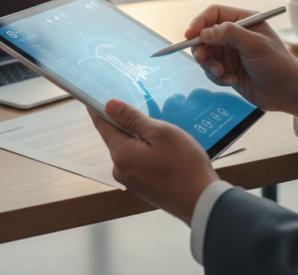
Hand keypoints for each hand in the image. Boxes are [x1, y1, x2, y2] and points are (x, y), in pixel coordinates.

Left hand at [89, 100, 218, 225]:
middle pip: (117, 138)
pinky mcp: (143, 187)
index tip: (95, 95)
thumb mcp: (161, 133)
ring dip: (141, 139)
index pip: (103, 125)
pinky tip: (165, 150)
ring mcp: (131, 181)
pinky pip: (140, 162)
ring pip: (130, 150)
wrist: (202, 202)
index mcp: (121, 153)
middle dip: (127, 123)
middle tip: (143, 108)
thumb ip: (132, 119)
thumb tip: (109, 105)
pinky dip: (148, 152)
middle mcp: (120, 169)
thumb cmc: (184, 165)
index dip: (99, 109)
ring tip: (162, 131)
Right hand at [186, 4, 297, 117]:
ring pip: (206, 55)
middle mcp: (235, 35)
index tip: (190, 35)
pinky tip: (232, 81)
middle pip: (205, 35)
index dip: (199, 22)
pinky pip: (212, 71)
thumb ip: (229, 34)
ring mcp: (231, 53)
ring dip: (210, 65)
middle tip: (202, 59)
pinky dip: (218, 77)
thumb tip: (204, 32)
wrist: (288, 92)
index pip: (214, 14)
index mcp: (244, 21)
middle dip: (201, 48)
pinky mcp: (229, 70)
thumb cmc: (278, 64)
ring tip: (223, 73)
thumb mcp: (254, 45)